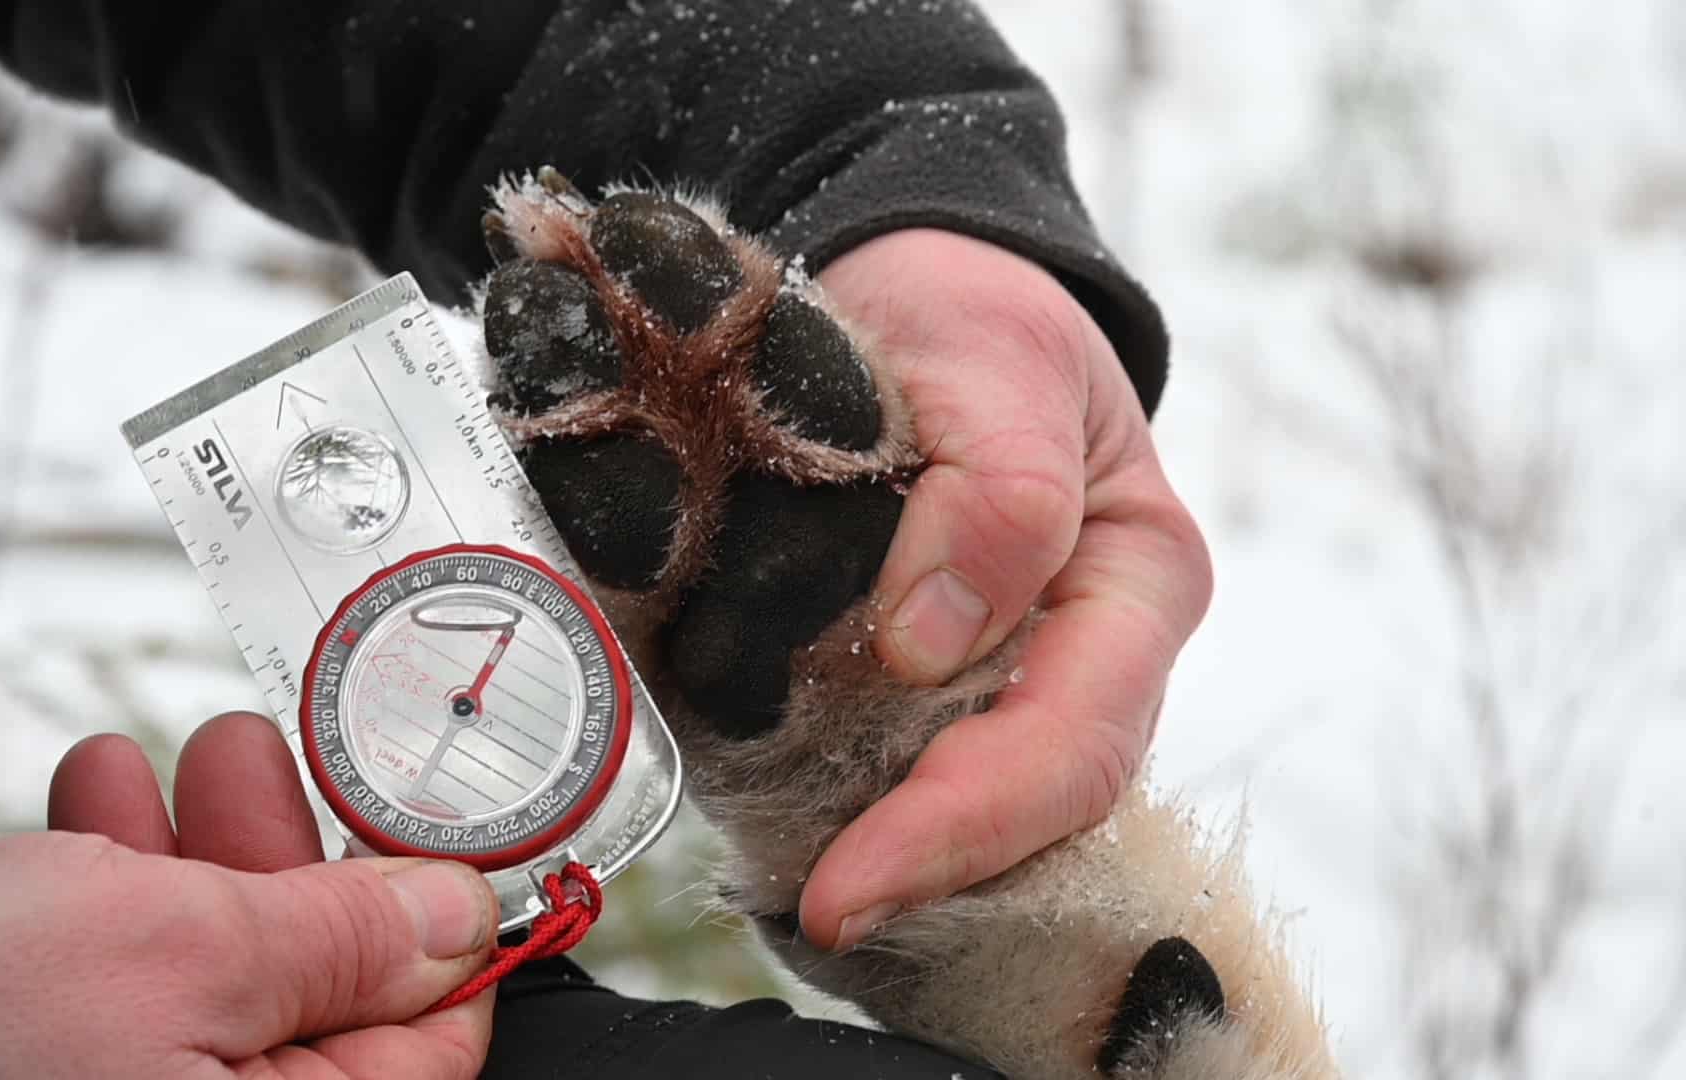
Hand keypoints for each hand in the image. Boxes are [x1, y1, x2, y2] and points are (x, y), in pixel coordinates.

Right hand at [0, 713, 500, 1079]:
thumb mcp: (194, 949)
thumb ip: (343, 935)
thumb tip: (456, 918)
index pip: (430, 1038)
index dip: (439, 921)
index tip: (433, 827)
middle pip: (316, 991)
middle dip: (296, 854)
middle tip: (287, 758)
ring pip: (211, 972)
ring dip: (200, 847)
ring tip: (191, 752)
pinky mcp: (56, 1074)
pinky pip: (122, 986)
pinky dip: (116, 891)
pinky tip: (103, 797)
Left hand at [799, 230, 1212, 948]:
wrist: (920, 284)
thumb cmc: (971, 309)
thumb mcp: (993, 358)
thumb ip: (999, 491)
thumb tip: (932, 644)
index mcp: (1137, 580)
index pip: (1073, 743)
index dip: (965, 824)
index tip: (853, 882)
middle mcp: (1093, 648)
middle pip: (1038, 801)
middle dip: (929, 865)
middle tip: (816, 909)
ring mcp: (1020, 669)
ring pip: (978, 797)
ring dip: (891, 850)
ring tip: (796, 887)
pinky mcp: (943, 675)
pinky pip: (912, 760)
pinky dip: (856, 802)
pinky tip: (792, 825)